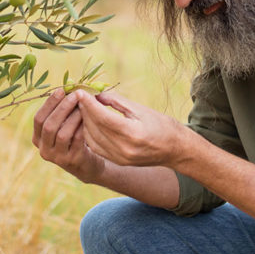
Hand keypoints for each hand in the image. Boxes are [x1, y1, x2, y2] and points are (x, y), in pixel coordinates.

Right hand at [32, 88, 107, 182]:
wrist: (86, 164)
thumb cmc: (73, 138)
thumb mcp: (62, 127)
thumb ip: (61, 111)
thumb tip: (68, 87)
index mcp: (37, 139)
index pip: (38, 119)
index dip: (49, 103)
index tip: (61, 90)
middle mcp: (44, 149)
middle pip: (49, 126)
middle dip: (62, 108)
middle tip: (75, 95)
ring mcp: (57, 157)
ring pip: (62, 134)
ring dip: (73, 117)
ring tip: (83, 105)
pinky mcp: (72, 161)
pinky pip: (76, 141)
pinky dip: (82, 127)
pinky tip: (90, 118)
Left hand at [77, 89, 191, 168]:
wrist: (176, 150)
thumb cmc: (162, 125)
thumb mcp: (141, 109)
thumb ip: (117, 102)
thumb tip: (97, 95)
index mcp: (132, 134)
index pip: (103, 117)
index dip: (89, 104)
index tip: (80, 92)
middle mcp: (124, 149)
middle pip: (95, 127)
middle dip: (84, 110)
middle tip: (78, 96)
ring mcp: (119, 158)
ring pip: (91, 138)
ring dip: (84, 122)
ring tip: (82, 107)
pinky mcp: (117, 161)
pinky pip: (95, 146)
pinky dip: (89, 133)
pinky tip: (88, 121)